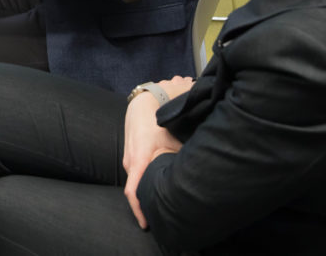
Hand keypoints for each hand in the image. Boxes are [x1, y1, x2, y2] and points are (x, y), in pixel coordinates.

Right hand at [122, 76, 190, 228]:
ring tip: (163, 203)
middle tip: (164, 217)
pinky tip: (158, 183)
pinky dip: (146, 181)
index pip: (133, 192)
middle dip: (148, 204)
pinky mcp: (131, 155)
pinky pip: (137, 173)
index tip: (147, 224)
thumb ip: (181, 158)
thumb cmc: (156, 120)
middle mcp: (130, 162)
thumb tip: (197, 175)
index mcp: (139, 161)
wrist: (143, 101)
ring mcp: (128, 159)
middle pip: (136, 190)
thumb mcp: (172, 140)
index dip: (139, 211)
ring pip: (138, 180)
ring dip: (148, 190)